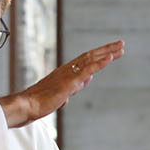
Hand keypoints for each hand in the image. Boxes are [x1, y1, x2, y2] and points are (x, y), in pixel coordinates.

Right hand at [0, 41, 124, 127]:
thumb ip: (75, 85)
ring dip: (107, 53)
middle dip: (107, 49)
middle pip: (91, 56)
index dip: (100, 55)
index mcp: (66, 72)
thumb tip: (88, 78)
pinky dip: (99, 63)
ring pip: (91, 60)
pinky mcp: (69, 82)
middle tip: (121, 44)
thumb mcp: (62, 93)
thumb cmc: (40, 102)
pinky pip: (87, 70)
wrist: (28, 106)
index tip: (112, 52)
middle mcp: (68, 70)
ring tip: (120, 48)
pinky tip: (110, 58)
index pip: (86, 60)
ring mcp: (69, 74)